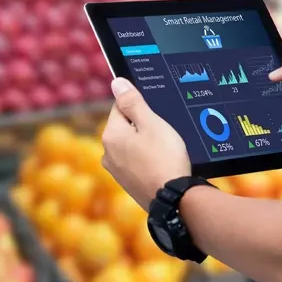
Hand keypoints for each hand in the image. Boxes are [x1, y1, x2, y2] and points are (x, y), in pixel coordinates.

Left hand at [101, 78, 190, 208]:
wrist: (174, 199)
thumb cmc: (165, 157)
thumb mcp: (151, 123)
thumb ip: (133, 102)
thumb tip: (116, 82)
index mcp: (110, 134)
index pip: (120, 106)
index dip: (140, 106)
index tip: (157, 113)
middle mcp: (107, 153)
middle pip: (125, 127)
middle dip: (143, 126)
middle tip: (164, 132)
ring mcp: (116, 171)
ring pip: (131, 146)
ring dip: (146, 144)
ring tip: (166, 149)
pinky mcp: (128, 183)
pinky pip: (136, 162)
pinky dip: (148, 160)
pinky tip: (162, 163)